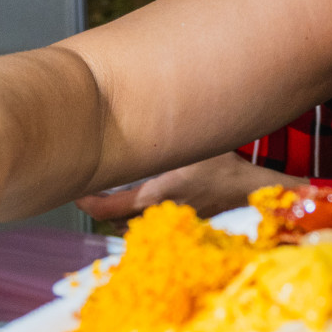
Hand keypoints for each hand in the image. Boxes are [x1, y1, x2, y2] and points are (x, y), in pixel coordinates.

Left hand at [75, 153, 305, 221]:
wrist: (253, 192)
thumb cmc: (225, 166)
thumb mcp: (194, 144)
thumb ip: (170, 131)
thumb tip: (144, 104)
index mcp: (155, 195)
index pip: (108, 208)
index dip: (87, 203)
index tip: (78, 193)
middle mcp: (160, 214)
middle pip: (117, 220)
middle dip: (104, 209)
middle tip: (92, 193)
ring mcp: (173, 224)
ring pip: (136, 226)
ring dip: (125, 216)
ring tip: (115, 200)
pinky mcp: (185, 228)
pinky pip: (157, 227)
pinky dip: (146, 220)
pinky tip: (149, 206)